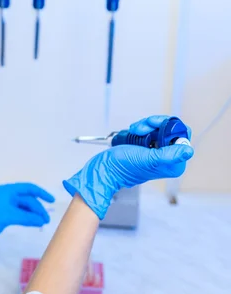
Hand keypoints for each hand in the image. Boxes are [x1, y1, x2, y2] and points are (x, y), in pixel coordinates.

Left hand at [0, 183, 54, 269]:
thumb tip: (42, 220)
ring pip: (24, 208)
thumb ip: (26, 217)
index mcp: (6, 191)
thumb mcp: (7, 216)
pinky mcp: (3, 218)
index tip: (52, 201)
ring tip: (42, 224)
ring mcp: (5, 207)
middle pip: (27, 199)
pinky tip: (34, 224)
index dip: (41, 193)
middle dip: (38, 208)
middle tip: (46, 221)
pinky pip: (20, 216)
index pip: (28, 188)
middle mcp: (6, 197)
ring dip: (34, 215)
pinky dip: (28, 219)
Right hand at [63, 115, 194, 218]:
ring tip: (134, 131)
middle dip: (155, 125)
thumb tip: (188, 150)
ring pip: (160, 128)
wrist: (105, 168)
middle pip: (171, 130)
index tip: (155, 127)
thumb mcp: (148, 159)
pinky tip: (133, 132)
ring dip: (146, 126)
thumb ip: (169, 155)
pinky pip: (151, 130)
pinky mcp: (148, 147)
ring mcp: (157, 152)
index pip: (182, 137)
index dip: (169, 127)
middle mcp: (168, 158)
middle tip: (141, 129)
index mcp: (173, 164)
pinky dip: (142, 128)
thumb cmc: (123, 167)